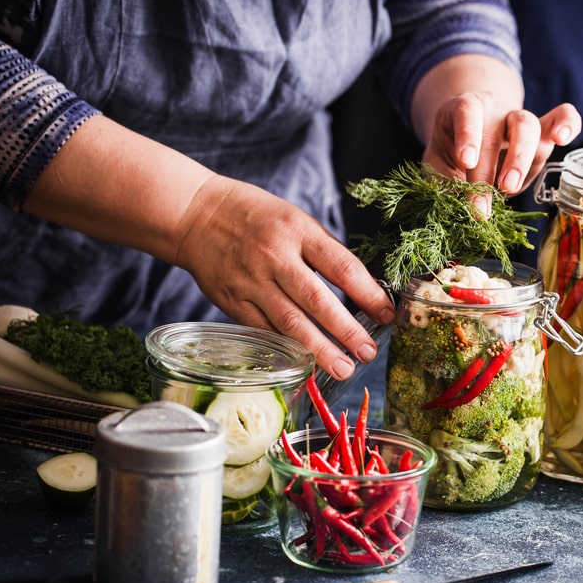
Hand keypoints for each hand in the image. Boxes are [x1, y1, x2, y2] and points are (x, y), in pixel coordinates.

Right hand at [176, 176, 394, 380]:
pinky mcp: (233, 302)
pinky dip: (286, 348)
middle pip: (317, 301)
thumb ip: (323, 251)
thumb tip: (361, 287)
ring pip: (290, 323)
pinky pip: (265, 330)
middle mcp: (275, 257)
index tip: (387, 315)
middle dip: (346, 331)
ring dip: (319, 350)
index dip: (368, 294)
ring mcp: (252, 282)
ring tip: (343, 368)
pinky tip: (305, 363)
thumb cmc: (255, 215)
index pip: (341, 267)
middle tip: (368, 353)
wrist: (195, 214)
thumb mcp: (295, 219)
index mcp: (298, 231)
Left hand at [423, 95, 580, 215]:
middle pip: (498, 129)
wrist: (472, 137)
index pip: (467, 112)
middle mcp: (494, 110)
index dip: (468, 135)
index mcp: (463, 109)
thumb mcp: (438, 163)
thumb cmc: (453, 151)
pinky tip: (564, 138)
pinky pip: (563, 116)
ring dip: (520, 159)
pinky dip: (568, 123)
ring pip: (528, 126)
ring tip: (509, 188)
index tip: (466, 162)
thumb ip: (444, 181)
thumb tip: (455, 207)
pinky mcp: (542, 132)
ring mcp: (520, 119)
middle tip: (482, 203)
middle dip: (491, 169)